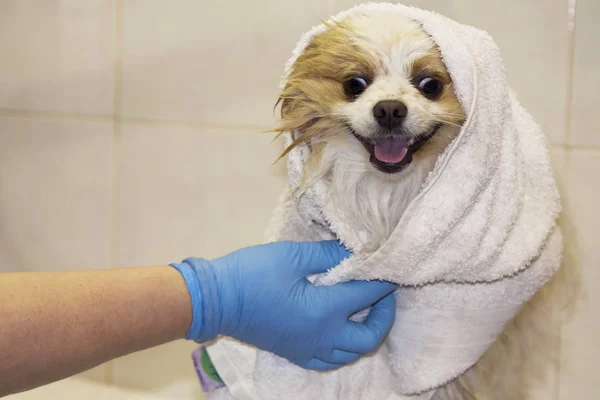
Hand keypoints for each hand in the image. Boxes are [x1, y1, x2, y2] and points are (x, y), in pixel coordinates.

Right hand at [172, 241, 397, 370]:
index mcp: (324, 311)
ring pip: (351, 353)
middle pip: (369, 337)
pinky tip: (338, 328)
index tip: (391, 267)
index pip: (368, 296)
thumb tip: (355, 250)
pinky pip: (330, 359)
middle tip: (381, 292)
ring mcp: (308, 349)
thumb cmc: (252, 274)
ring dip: (365, 332)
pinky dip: (342, 347)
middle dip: (384, 315)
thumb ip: (328, 254)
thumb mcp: (291, 256)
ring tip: (362, 309)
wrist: (214, 300)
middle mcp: (322, 337)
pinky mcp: (295, 353)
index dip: (384, 281)